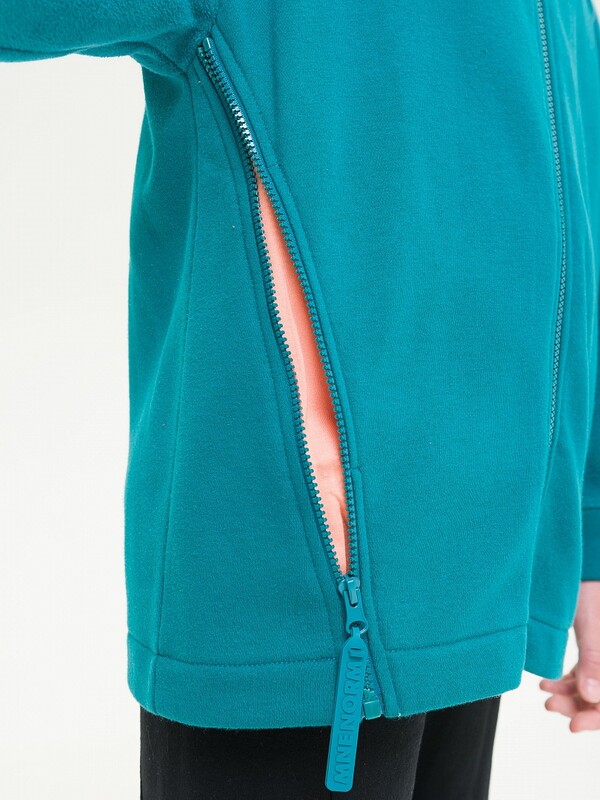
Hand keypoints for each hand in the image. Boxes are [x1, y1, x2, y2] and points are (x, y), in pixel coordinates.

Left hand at [539, 581, 599, 731]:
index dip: (598, 717)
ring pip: (595, 688)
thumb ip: (594, 660)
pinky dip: (569, 683)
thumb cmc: (590, 586)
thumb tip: (589, 697)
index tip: (573, 725)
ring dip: (572, 696)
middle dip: (580, 707)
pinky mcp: (596, 647)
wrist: (581, 560)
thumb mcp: (592, 624)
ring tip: (547, 697)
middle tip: (552, 707)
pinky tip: (548, 684)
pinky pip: (587, 674)